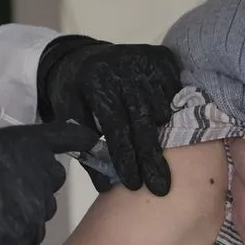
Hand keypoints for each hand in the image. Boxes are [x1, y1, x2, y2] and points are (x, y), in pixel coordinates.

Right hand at [0, 83, 97, 244]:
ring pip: (46, 204)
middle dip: (38, 174)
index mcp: (24, 144)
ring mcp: (35, 208)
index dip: (78, 137)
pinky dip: (22, 226)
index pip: (65, 137)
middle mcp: (38, 175)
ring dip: (30, 202)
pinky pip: (36, 229)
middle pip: (54, 174)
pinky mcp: (28, 237)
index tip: (89, 138)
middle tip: (6, 177)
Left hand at [38, 36, 181, 195]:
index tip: (133, 184)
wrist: (81, 56)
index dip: (125, 157)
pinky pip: (175, 92)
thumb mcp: (69, 116)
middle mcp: (123, 70)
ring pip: (162, 108)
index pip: (116, 127)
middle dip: (151, 158)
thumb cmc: (74, 93)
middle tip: (161, 187)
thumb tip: (105, 186)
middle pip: (143, 121)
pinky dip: (174, 112)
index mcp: (96, 84)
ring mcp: (145, 60)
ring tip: (159, 157)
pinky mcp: (162, 57)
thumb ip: (84, 148)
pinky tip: (167, 128)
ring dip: (165, 136)